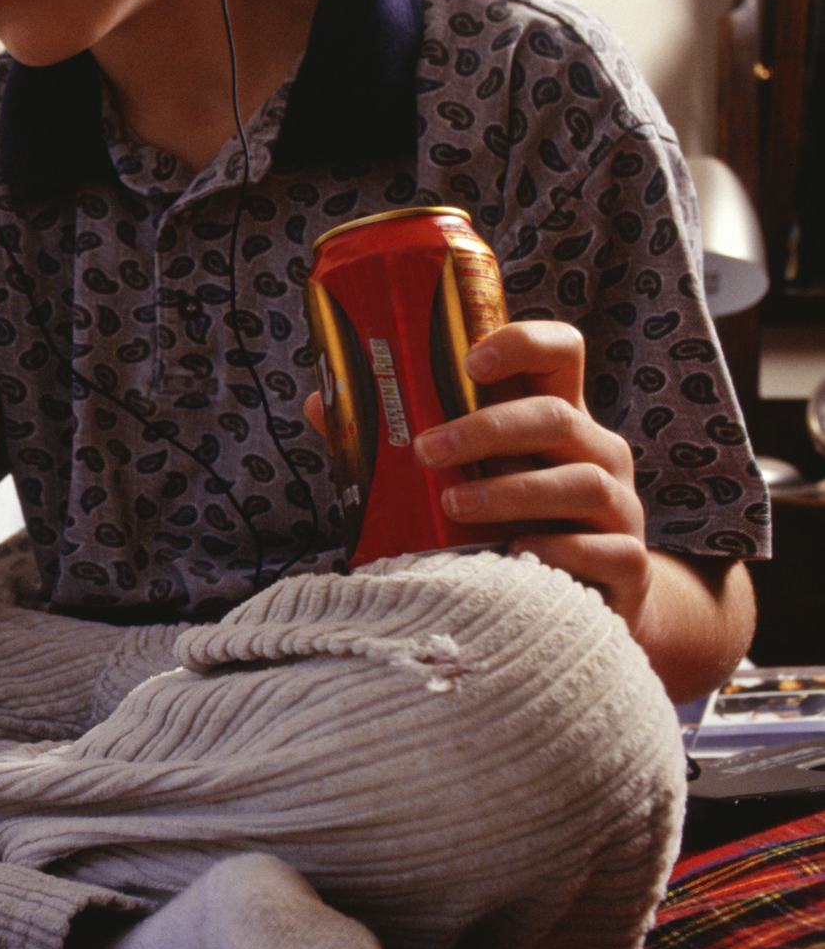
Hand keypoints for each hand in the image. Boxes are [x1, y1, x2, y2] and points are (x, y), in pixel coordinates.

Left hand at [408, 320, 651, 627]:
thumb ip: (398, 445)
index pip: (559, 353)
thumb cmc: (505, 526)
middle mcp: (596, 454)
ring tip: (453, 506)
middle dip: (487, 428)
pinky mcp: (629, 567)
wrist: (579, 606)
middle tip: (425, 449)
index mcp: (556, 419)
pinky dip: (559, 552)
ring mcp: (619, 510)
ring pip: (582, 483)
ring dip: (511, 491)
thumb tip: (319, 405)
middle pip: (557, 417)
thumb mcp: (464, 478)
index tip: (470, 360)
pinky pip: (609, 551)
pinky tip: (513, 556)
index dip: (523, 343)